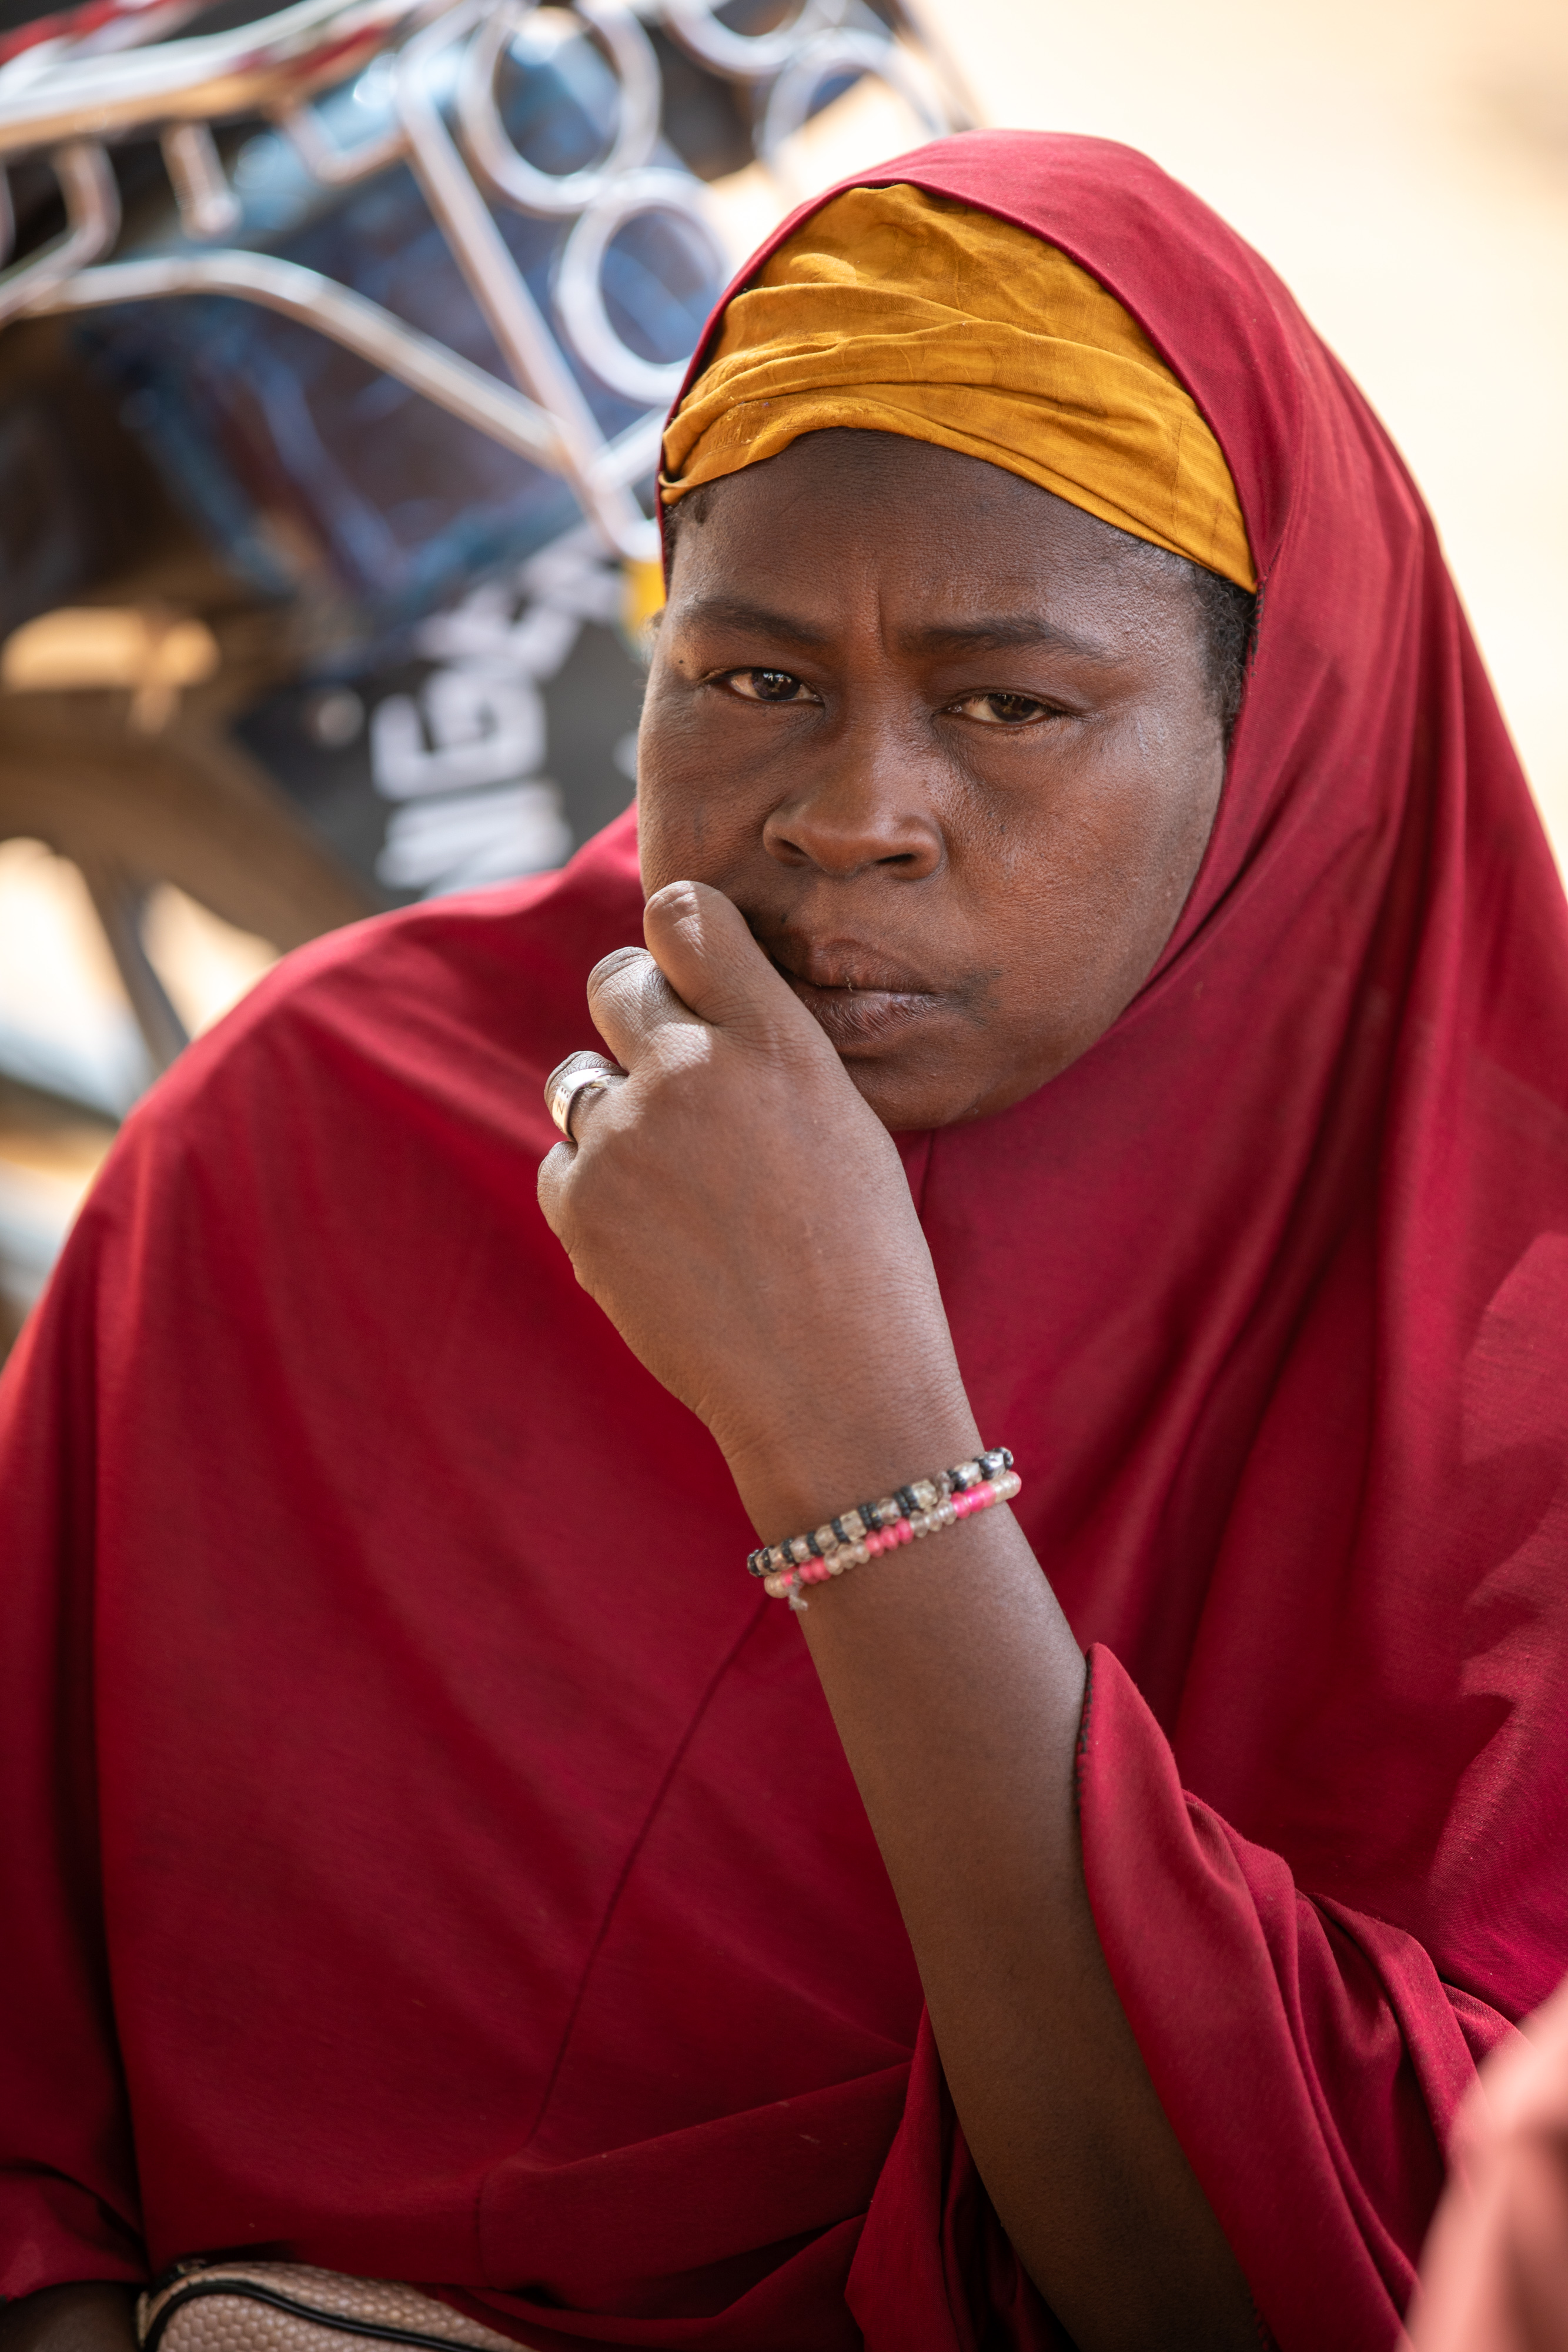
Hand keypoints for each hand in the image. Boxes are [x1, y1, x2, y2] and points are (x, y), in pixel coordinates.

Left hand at [537, 881, 979, 1539]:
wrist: (832, 1386)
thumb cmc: (863, 1262)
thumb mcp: (843, 1123)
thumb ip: (765, 1053)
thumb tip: (691, 1011)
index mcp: (774, 1037)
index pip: (685, 915)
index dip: (676, 933)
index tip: (683, 965)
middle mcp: (690, 1067)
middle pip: (616, 982)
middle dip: (636, 1016)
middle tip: (671, 1076)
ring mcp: (625, 1134)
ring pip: (578, 1078)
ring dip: (612, 1110)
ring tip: (675, 1181)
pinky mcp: (579, 1202)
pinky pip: (563, 1165)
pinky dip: (596, 1194)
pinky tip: (659, 1241)